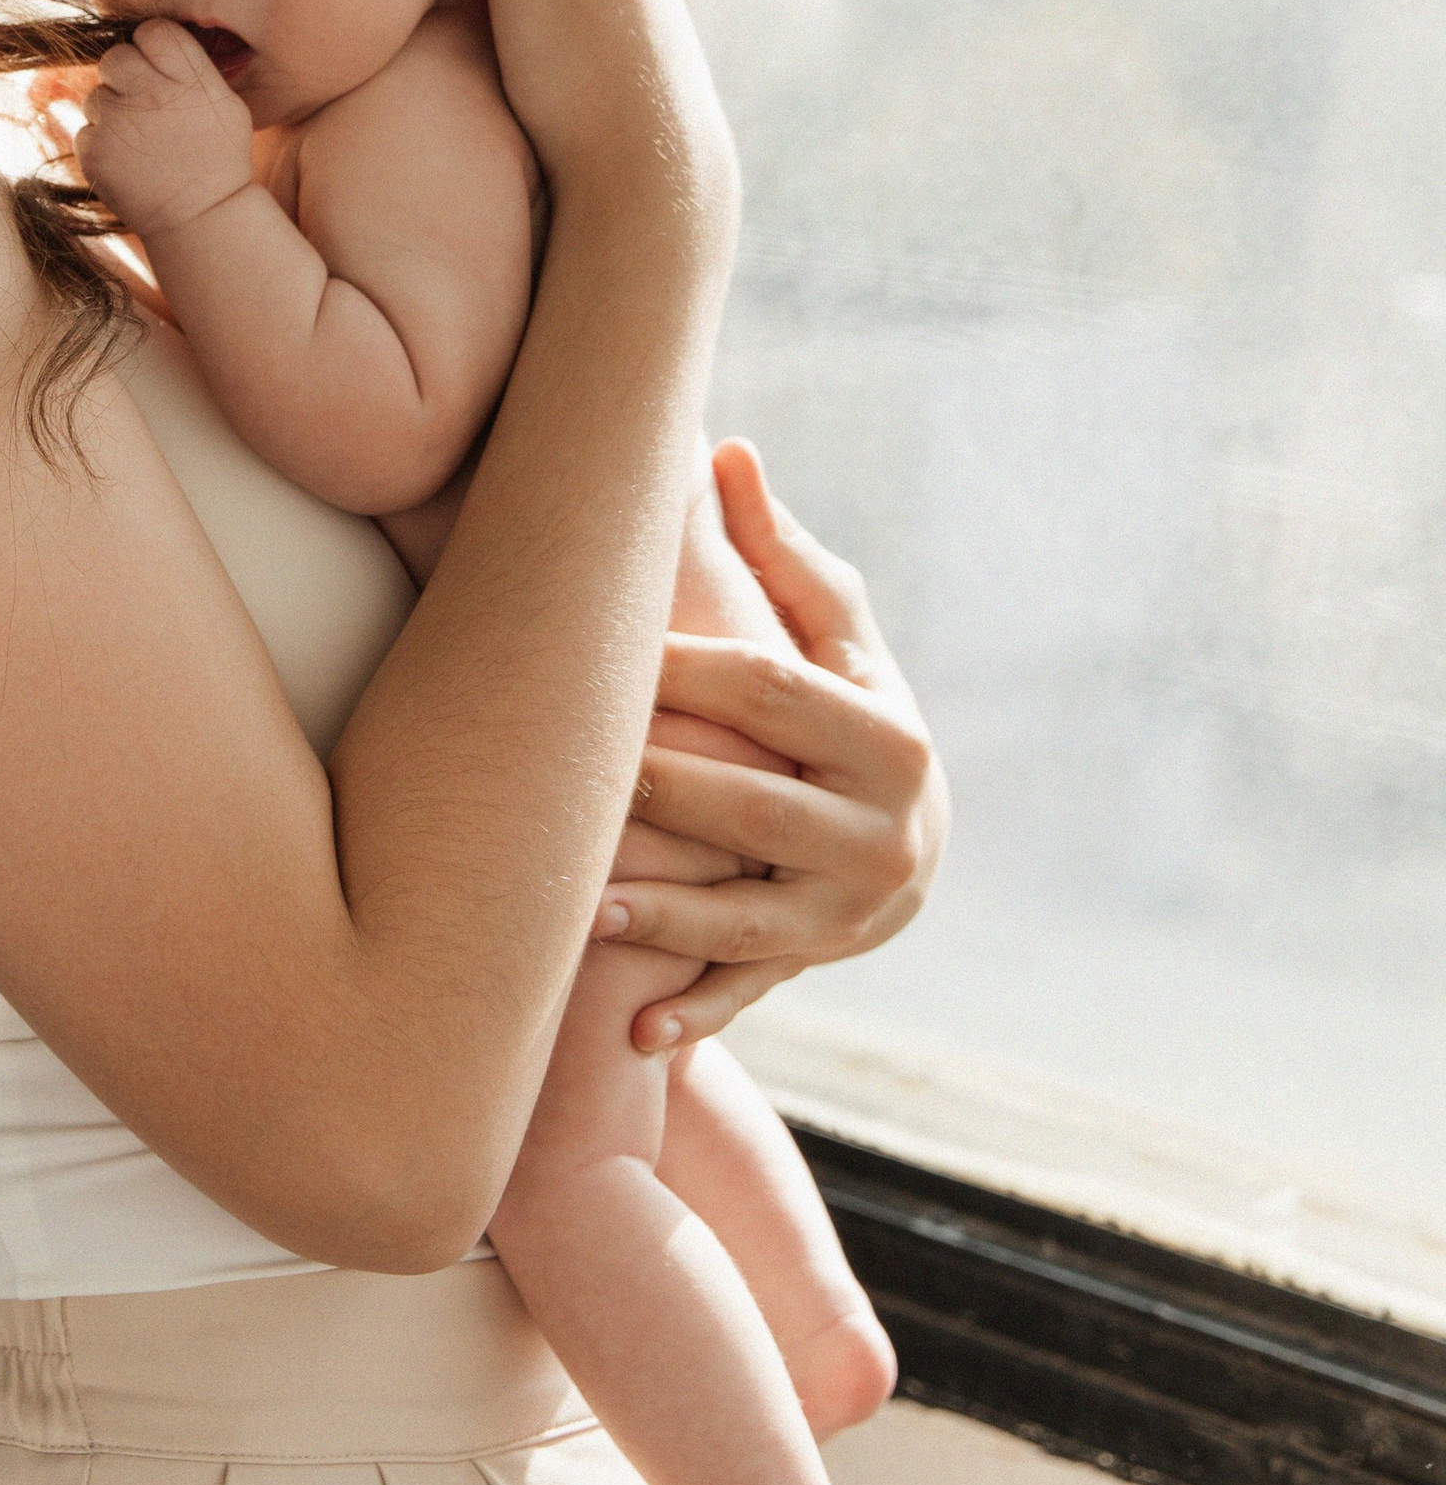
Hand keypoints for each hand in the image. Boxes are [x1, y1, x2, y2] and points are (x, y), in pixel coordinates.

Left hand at [76, 19, 256, 238]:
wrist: (201, 217)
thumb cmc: (218, 158)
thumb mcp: (226, 104)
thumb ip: (192, 67)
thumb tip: (157, 39)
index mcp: (189, 76)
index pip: (153, 31)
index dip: (152, 48)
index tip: (158, 69)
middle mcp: (152, 92)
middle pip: (115, 57)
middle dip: (124, 77)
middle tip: (142, 106)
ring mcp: (118, 121)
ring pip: (95, 95)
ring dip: (111, 113)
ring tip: (139, 142)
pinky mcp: (95, 150)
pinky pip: (86, 130)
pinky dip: (102, 145)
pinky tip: (128, 163)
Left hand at [597, 441, 948, 1049]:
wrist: (911, 842)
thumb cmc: (852, 711)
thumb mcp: (842, 637)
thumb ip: (783, 557)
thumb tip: (726, 447)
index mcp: (886, 736)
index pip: (772, 693)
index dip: (683, 668)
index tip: (600, 647)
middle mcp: (883, 834)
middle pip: (751, 806)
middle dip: (661, 788)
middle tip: (573, 770)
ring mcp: (851, 915)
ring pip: (748, 918)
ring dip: (665, 917)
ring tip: (583, 908)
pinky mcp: (817, 969)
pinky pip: (751, 995)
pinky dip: (695, 1016)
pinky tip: (633, 1036)